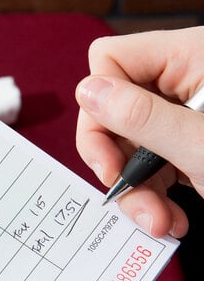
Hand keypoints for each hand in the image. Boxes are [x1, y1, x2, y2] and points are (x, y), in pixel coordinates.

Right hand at [75, 27, 203, 237]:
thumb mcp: (203, 147)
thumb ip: (142, 117)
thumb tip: (88, 90)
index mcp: (193, 58)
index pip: (111, 60)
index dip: (100, 105)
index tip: (110, 153)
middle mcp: (186, 80)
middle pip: (114, 106)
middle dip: (116, 160)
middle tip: (122, 195)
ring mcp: (187, 114)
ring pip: (129, 142)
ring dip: (137, 189)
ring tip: (159, 222)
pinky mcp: (190, 142)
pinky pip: (151, 161)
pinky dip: (154, 194)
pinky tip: (171, 217)